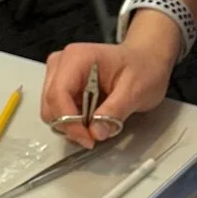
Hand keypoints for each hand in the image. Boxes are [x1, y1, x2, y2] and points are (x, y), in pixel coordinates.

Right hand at [40, 11, 181, 148]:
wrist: (146, 60)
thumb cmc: (142, 68)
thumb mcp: (135, 91)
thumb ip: (115, 111)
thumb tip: (96, 132)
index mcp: (77, 58)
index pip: (58, 94)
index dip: (70, 122)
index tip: (89, 139)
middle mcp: (61, 64)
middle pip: (50, 105)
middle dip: (71, 126)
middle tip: (96, 136)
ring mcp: (59, 75)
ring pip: (52, 112)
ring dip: (73, 126)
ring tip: (99, 124)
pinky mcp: (62, 88)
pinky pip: (59, 113)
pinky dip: (74, 123)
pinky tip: (93, 119)